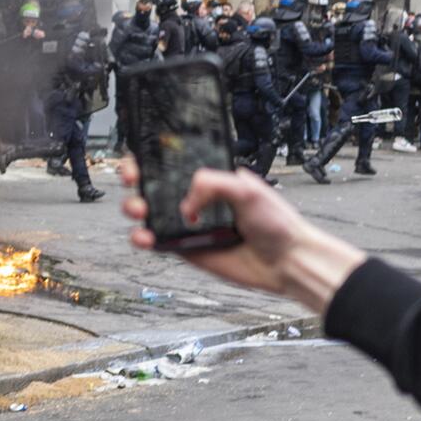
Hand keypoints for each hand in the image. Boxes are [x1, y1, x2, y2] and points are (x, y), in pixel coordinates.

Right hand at [118, 159, 365, 313]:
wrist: (286, 262)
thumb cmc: (277, 223)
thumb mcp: (248, 190)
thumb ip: (213, 184)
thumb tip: (185, 201)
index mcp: (212, 180)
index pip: (175, 164)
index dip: (153, 159)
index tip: (141, 159)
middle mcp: (197, 200)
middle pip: (154, 186)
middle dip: (136, 180)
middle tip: (134, 180)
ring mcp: (188, 225)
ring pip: (149, 213)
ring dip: (134, 208)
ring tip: (139, 210)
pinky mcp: (185, 249)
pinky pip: (156, 241)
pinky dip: (142, 238)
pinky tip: (144, 236)